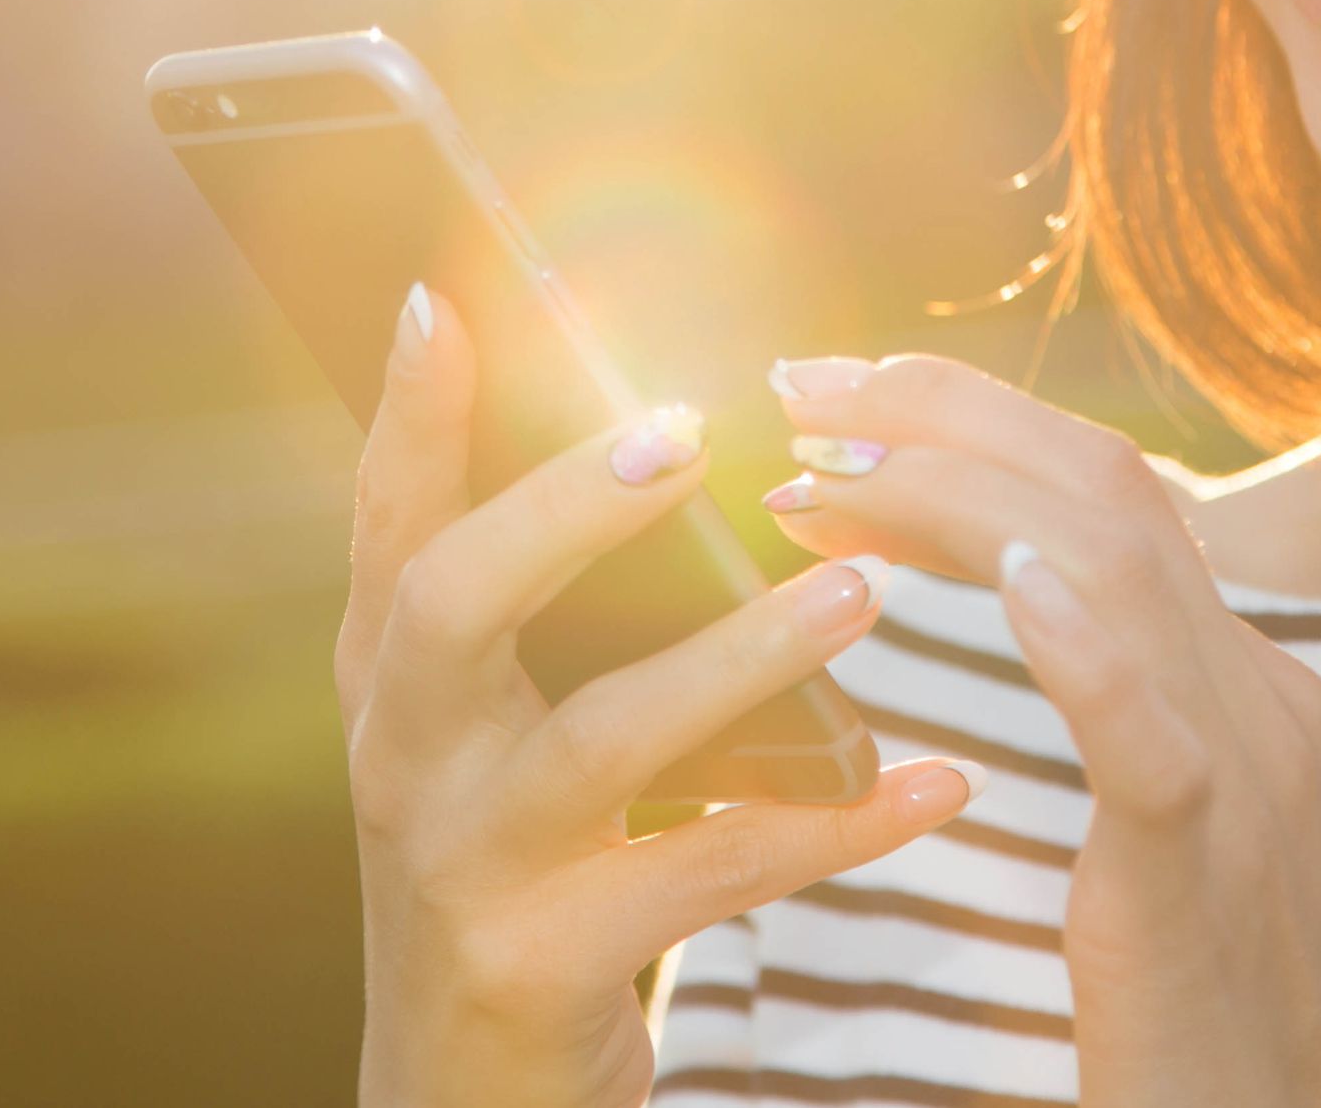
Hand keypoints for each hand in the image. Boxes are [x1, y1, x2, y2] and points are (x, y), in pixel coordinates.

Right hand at [341, 288, 980, 1107]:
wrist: (466, 1097)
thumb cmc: (511, 871)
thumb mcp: (491, 734)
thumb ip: (537, 608)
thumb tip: (647, 425)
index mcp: (394, 676)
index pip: (387, 515)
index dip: (413, 408)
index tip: (449, 293)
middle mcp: (404, 756)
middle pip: (452, 602)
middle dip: (560, 510)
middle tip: (680, 434)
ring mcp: (464, 865)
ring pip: (599, 742)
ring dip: (737, 657)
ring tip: (859, 594)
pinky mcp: (541, 964)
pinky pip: (709, 876)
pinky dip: (832, 825)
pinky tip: (934, 781)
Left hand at [766, 354, 1320, 1107]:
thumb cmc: (1206, 1019)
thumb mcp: (1176, 831)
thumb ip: (1126, 707)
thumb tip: (1022, 594)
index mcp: (1242, 684)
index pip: (1108, 494)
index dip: (975, 423)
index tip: (843, 396)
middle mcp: (1260, 699)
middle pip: (1106, 488)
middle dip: (946, 413)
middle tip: (798, 385)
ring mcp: (1249, 780)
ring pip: (1116, 570)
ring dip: (956, 496)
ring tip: (823, 474)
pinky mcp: (1202, 880)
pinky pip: (1155, 740)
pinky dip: (1085, 645)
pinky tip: (1009, 587)